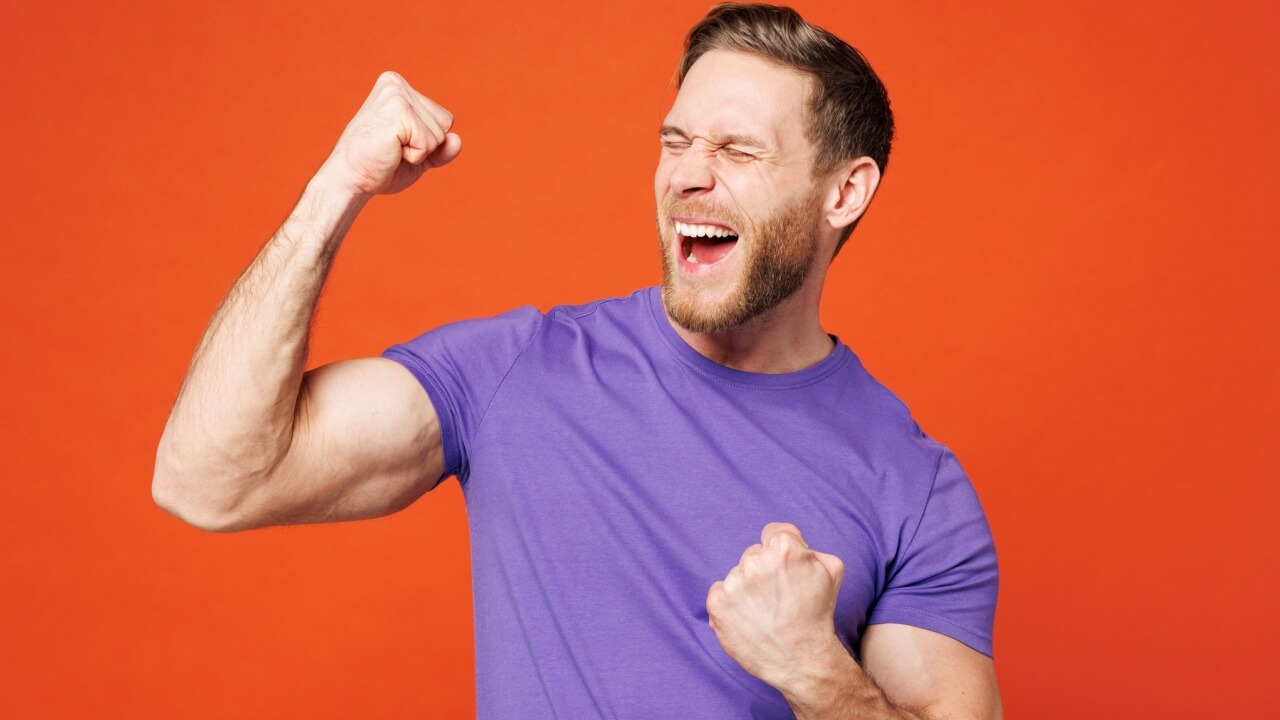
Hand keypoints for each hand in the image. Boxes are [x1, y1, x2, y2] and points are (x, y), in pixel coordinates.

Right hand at [317, 71, 461, 198]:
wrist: (350, 180)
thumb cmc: (380, 167)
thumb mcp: (419, 157)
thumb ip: (441, 148)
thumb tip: (457, 140)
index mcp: (399, 87)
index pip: (443, 118)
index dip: (427, 141)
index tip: (397, 144)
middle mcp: (396, 84)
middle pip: (445, 123)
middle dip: (425, 146)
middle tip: (392, 149)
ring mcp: (396, 94)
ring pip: (439, 133)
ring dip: (419, 151)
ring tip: (390, 149)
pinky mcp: (397, 110)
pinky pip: (429, 142)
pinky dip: (415, 156)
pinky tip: (390, 151)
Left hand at [707, 522, 845, 691]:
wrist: (801, 659)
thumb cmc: (818, 614)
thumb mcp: (832, 570)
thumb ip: (810, 547)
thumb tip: (793, 540)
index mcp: (783, 548)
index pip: (774, 533)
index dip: (782, 551)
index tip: (786, 570)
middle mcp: (755, 561)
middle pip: (755, 554)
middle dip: (765, 570)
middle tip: (779, 597)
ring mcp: (733, 583)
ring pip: (738, 575)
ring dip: (748, 588)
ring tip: (766, 612)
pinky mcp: (717, 605)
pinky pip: (720, 592)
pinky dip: (730, 603)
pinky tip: (749, 618)